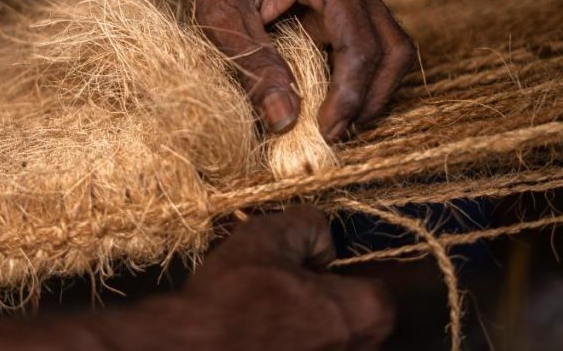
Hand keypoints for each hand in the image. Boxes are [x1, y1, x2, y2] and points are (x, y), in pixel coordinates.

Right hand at [121, 206, 393, 349]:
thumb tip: (320, 237)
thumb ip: (307, 224)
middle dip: (322, 299)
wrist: (190, 348)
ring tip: (262, 311)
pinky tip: (256, 334)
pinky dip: (285, 341)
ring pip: (325, 338)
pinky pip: (304, 348)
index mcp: (362, 314)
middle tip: (281, 288)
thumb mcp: (267, 235)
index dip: (335, 269)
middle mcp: (353, 350)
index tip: (303, 266)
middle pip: (351, 316)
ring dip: (303, 324)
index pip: (372, 283)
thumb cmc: (231, 298)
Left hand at [170, 0, 414, 140]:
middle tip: (333, 134)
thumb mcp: (220, 16)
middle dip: (370, 97)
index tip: (324, 132)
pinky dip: (351, 78)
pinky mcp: (337, 5)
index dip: (349, 96)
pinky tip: (322, 103)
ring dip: (367, 90)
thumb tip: (286, 121)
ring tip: (332, 125)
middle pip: (391, 48)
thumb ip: (254, 66)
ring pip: (385, 48)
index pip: (361, 46)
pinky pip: (361, 45)